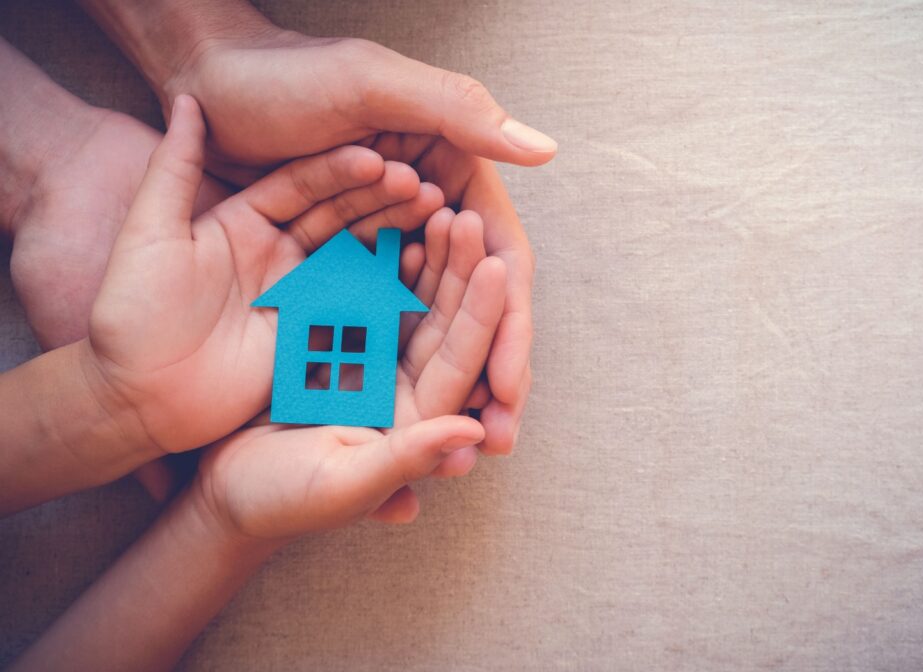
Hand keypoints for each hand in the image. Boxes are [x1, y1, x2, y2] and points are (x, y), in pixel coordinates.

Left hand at [85, 95, 443, 454]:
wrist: (136, 397)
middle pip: (339, 216)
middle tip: (421, 185)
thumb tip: (187, 97)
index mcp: (245, 221)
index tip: (377, 157)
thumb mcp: (149, 233)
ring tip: (434, 217)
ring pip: (355, 256)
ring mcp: (299, 294)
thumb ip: (173, 168)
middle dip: (380, 199)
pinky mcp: (312, 334)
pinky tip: (419, 267)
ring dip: (392, 236)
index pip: (302, 185)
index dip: (339, 170)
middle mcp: (279, 252)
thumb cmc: (130, 313)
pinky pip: (356, 305)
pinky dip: (388, 286)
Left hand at [156, 22, 542, 453]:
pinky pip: (377, 320)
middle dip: (492, 372)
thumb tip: (546, 151)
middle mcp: (425, 214)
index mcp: (452, 171)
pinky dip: (396, 366)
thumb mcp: (371, 84)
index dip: (513, 325)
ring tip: (464, 449)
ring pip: (432, 323)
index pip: (500, 258)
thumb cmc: (286, 75)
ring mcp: (382, 243)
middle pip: (473, 303)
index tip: (511, 387)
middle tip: (501, 438)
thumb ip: (458, 114)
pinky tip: (407, 417)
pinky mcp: (337, 263)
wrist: (206, 85)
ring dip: (455, 384)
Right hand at [193, 210, 505, 538]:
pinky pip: (362, 292)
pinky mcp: (333, 339)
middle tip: (467, 218)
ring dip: (423, 254)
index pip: (458, 361)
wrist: (222, 492)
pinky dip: (375, 257)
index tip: (494, 267)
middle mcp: (402, 384)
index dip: (478, 316)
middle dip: (456, 270)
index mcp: (416, 419)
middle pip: (440, 320)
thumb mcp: (342, 483)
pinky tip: (387, 217)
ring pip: (407, 298)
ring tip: (436, 203)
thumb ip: (404, 459)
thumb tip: (472, 435)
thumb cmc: (281, 501)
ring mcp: (369, 357)